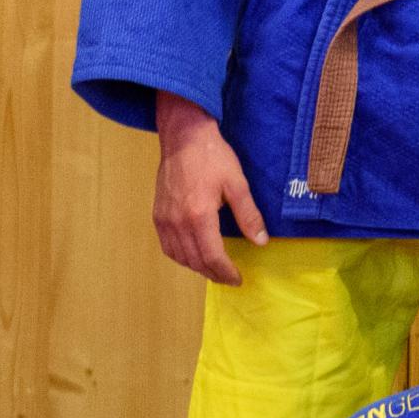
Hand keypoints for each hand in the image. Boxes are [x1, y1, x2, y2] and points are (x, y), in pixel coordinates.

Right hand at [152, 93, 268, 286]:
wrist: (183, 138)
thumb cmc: (212, 158)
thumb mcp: (238, 185)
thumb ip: (249, 215)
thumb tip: (261, 241)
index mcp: (198, 216)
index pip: (212, 256)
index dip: (226, 272)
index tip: (238, 279)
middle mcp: (177, 222)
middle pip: (194, 260)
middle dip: (213, 274)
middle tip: (229, 278)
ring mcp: (163, 219)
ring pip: (178, 256)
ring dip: (196, 267)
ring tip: (215, 270)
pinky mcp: (157, 214)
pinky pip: (167, 245)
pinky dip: (181, 256)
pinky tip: (194, 255)